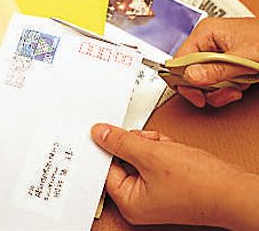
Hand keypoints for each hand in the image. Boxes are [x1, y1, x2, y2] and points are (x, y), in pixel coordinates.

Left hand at [92, 123, 258, 228]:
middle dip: (138, 144)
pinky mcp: (165, 181)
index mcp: (129, 202)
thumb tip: (98, 133)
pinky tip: (175, 151)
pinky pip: (153, 156)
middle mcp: (139, 199)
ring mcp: (153, 190)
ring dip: (153, 144)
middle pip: (123, 158)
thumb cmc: (198, 183)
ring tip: (167, 149)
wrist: (234, 189)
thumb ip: (121, 141)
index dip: (109, 146)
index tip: (109, 131)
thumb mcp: (151, 154)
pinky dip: (162, 148)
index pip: (106, 167)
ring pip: (140, 153)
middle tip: (150, 143)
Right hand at [173, 18, 258, 106]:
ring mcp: (216, 52)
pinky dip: (226, 88)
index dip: (184, 80)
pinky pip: (215, 80)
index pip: (179, 59)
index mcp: (205, 32)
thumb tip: (189, 76)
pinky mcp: (225, 62)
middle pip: (190, 71)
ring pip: (202, 79)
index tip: (196, 95)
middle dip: (206, 87)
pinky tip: (238, 87)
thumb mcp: (245, 57)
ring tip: (235, 90)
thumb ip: (216, 69)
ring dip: (218, 90)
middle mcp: (207, 41)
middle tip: (220, 94)